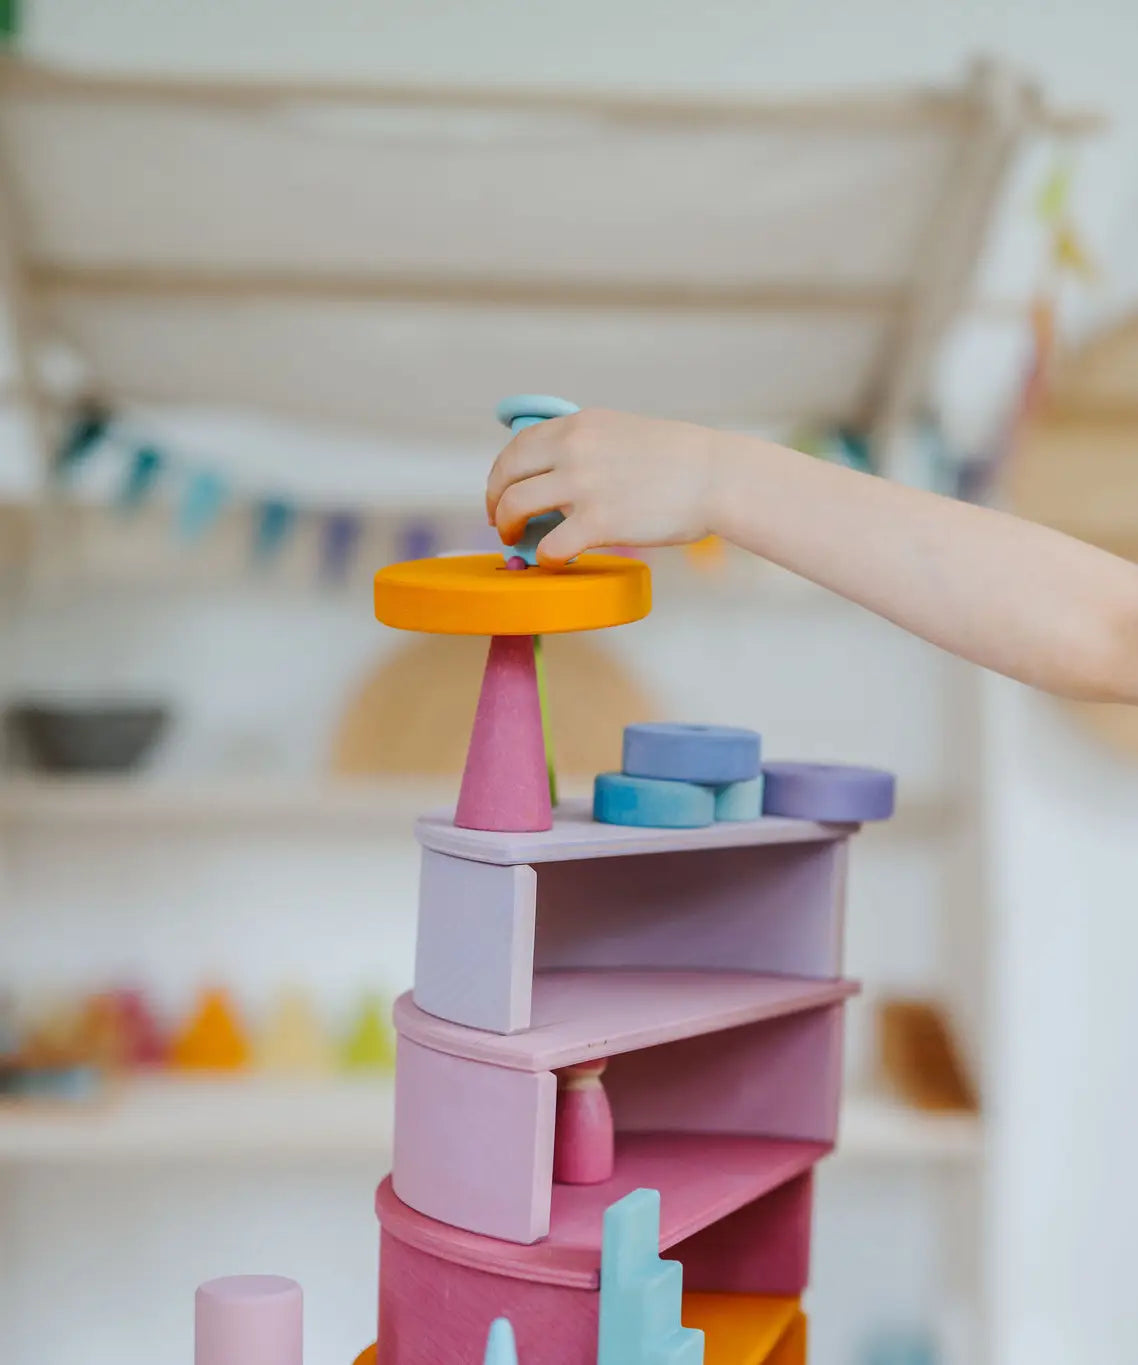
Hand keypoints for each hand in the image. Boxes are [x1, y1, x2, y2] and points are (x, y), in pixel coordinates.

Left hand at [485, 408, 718, 565]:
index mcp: (578, 425)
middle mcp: (573, 449)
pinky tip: (556, 560)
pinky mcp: (598, 522)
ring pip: (517, 507)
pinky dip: (545, 557)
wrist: (717, 476)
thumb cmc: (679, 461)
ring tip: (517, 542)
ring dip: (509, 528)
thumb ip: (586, 447)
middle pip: (507, 476)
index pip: (518, 446)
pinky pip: (550, 546)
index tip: (502, 492)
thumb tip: (557, 476)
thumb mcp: (622, 433)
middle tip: (501, 523)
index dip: (502, 474)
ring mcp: (583, 485)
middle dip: (496, 502)